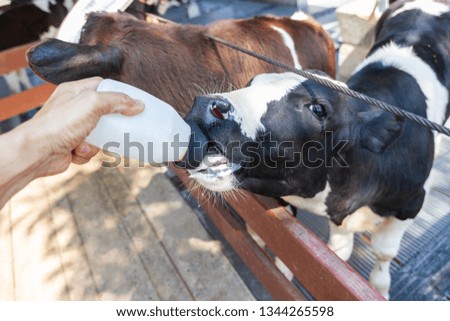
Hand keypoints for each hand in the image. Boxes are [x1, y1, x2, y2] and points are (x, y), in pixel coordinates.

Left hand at [26, 77, 143, 175]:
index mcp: (74, 91)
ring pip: (99, 133)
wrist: (38, 152)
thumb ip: (117, 101)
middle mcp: (72, 107)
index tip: (133, 103)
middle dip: (111, 122)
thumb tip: (138, 104)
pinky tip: (77, 151)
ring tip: (89, 143)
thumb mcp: (92, 103)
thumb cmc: (59, 124)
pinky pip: (90, 148)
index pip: (102, 85)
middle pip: (103, 112)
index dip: (118, 93)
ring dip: (98, 141)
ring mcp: (71, 127)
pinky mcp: (71, 145)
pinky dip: (87, 152)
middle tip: (123, 126)